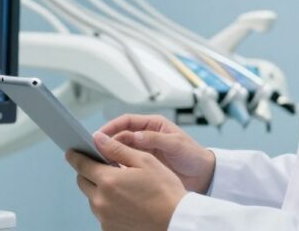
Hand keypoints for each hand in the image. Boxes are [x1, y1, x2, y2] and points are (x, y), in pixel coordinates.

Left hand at [66, 132, 186, 230]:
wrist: (176, 222)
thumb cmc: (165, 191)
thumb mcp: (144, 161)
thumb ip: (117, 148)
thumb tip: (97, 138)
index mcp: (108, 181)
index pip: (81, 164)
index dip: (75, 156)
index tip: (71, 152)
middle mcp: (101, 201)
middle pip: (83, 182)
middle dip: (89, 172)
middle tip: (104, 168)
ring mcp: (104, 218)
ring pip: (92, 198)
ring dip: (99, 190)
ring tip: (121, 187)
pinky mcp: (109, 230)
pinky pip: (102, 214)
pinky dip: (108, 206)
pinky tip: (126, 203)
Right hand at [99, 114, 215, 193]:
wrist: (204, 176)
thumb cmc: (193, 156)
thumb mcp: (176, 144)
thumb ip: (156, 139)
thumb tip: (135, 135)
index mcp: (152, 125)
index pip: (126, 122)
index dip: (111, 126)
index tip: (100, 134)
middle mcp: (145, 137)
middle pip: (120, 136)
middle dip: (107, 142)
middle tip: (95, 151)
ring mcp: (144, 152)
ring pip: (121, 151)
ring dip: (110, 155)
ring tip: (100, 163)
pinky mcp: (144, 167)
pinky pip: (127, 165)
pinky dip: (118, 167)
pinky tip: (111, 173)